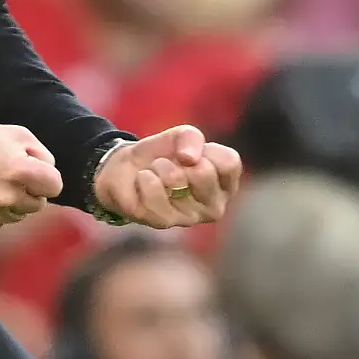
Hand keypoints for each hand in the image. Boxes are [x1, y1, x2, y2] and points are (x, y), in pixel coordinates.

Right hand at [0, 122, 63, 235]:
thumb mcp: (18, 134)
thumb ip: (43, 155)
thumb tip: (50, 175)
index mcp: (20, 171)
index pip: (55, 187)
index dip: (48, 179)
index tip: (35, 174)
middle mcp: (7, 196)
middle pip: (38, 205)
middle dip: (30, 192)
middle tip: (12, 179)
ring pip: (17, 217)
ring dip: (12, 205)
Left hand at [95, 125, 243, 229]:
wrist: (128, 170)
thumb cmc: (165, 154)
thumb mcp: (182, 136)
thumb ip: (192, 138)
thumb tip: (190, 159)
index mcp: (226, 185)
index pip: (229, 163)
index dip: (206, 150)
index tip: (192, 154)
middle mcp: (214, 207)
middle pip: (204, 172)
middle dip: (180, 159)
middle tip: (171, 164)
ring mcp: (189, 218)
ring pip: (176, 180)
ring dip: (159, 167)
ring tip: (156, 172)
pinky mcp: (163, 222)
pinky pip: (154, 193)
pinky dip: (144, 179)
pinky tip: (144, 182)